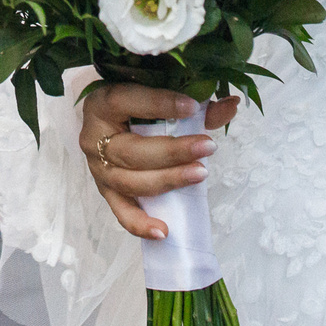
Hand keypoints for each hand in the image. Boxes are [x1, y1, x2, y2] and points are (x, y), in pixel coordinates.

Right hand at [78, 83, 237, 240]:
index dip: (159, 105)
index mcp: (102, 103)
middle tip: (207, 146)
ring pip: (130, 182)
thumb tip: (231, 105)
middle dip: (172, 151)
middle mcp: (93, 137)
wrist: (111, 121)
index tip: (192, 107)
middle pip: (131, 150)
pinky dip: (140, 224)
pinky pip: (122, 212)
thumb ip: (195, 103)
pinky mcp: (106, 192)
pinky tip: (163, 231)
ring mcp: (99, 169)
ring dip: (167, 180)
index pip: (127, 101)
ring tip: (200, 174)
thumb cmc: (136, 104)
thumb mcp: (159, 95)